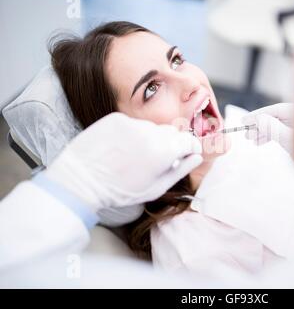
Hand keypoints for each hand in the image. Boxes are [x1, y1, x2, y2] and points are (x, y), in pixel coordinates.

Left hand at [45, 113, 202, 214]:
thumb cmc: (120, 191)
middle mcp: (150, 132)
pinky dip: (132, 133)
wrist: (81, 182)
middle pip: (172, 132)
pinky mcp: (115, 118)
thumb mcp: (155, 188)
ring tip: (135, 155)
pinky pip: (133, 123)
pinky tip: (122, 147)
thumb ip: (180, 170)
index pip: (189, 140)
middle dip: (170, 144)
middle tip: (157, 159)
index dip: (191, 147)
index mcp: (163, 151)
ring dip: (151, 138)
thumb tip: (196, 157)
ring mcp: (131, 123)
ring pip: (152, 127)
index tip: (188, 153)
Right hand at [241, 103, 293, 155]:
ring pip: (275, 125)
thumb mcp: (287, 137)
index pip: (275, 109)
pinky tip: (258, 142)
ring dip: (262, 132)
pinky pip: (279, 132)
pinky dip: (268, 136)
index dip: (258, 115)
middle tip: (247, 133)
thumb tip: (258, 119)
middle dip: (259, 125)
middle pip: (274, 117)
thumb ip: (273, 126)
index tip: (244, 120)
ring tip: (250, 139)